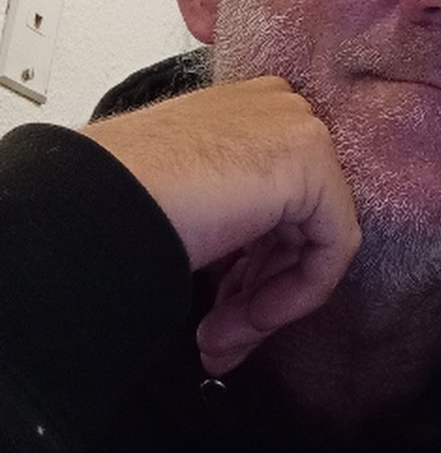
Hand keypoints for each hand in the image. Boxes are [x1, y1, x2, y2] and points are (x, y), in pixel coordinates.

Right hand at [81, 76, 360, 374]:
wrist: (94, 202)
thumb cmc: (117, 199)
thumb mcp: (192, 200)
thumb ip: (233, 216)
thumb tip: (247, 271)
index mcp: (247, 110)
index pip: (275, 198)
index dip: (248, 264)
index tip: (217, 308)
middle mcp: (278, 110)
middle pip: (294, 220)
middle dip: (255, 290)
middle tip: (217, 337)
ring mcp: (299, 129)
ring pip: (313, 239)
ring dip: (264, 304)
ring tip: (217, 341)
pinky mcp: (313, 162)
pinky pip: (333, 244)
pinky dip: (297, 293)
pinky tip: (247, 321)